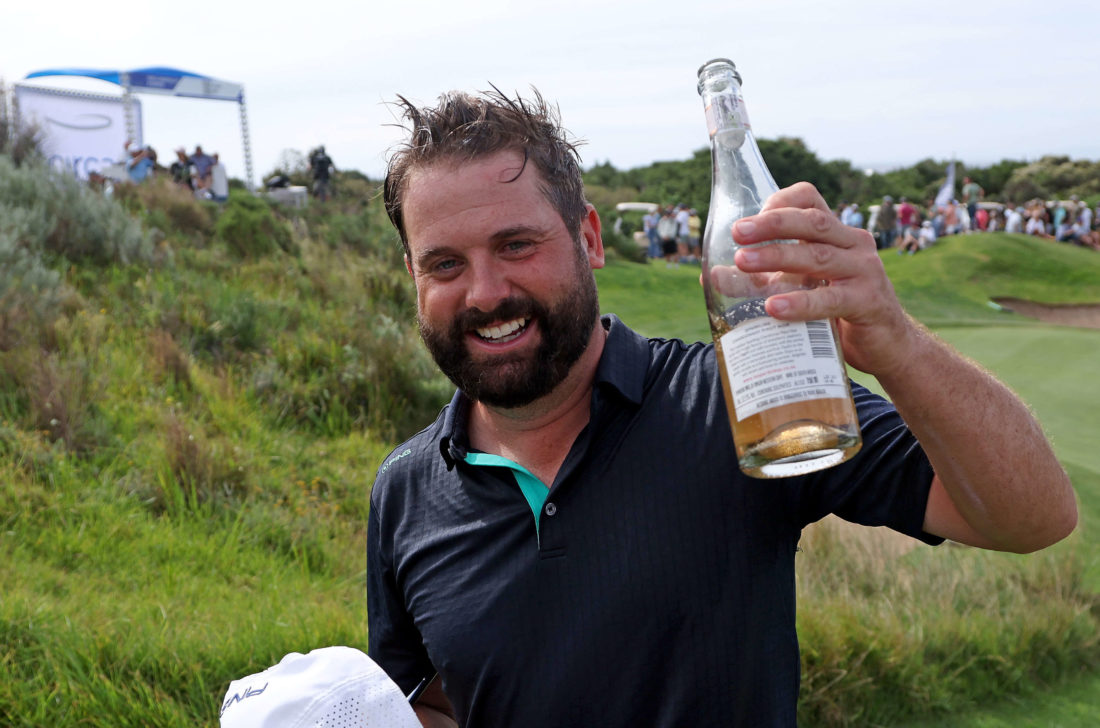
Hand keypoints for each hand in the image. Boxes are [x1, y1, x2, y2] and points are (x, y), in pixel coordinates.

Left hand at [728, 182, 917, 377]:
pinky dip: (801, 302)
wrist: (886, 346)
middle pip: (811, 221)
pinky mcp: (868, 301)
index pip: (809, 199)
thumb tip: (710, 276)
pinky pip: (831, 298)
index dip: (778, 202)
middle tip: (737, 233)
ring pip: (817, 255)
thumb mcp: (799, 288)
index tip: (746, 221)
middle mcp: (853, 243)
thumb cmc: (837, 313)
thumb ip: (762, 280)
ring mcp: (864, 270)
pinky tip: (774, 307)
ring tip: (743, 263)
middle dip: (771, 225)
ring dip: (777, 257)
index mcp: (835, 234)